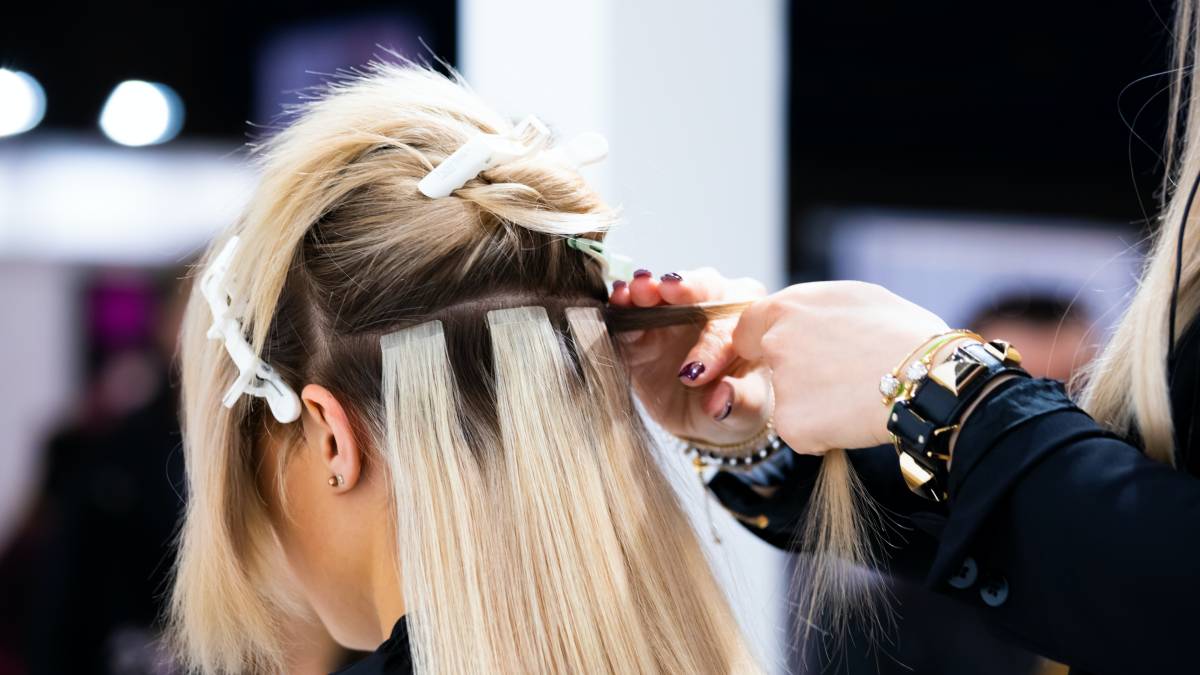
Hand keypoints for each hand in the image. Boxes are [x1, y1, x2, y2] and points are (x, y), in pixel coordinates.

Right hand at [609, 268, 770, 446]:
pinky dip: (622, 307)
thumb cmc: (738, 403)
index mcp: (747, 321)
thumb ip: (739, 402)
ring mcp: (673, 314)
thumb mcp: (746, 411)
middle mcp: (712, 306)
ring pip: (663, 290)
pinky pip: (630, 313)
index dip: (712, 346)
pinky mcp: (641, 330)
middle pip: (701, 287)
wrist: (707, 416)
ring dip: (647, 290)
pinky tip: (617, 302)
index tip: (695, 374)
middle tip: (667, 290)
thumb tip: (719, 402)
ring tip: (635, 292)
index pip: (732, 325)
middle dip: (683, 288)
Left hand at [732, 281, 949, 453]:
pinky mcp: (791, 425)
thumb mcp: (856, 298)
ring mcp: (781, 385)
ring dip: (813, 404)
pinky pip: (801, 432)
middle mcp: (775, 343)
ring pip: (789, 400)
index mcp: (787, 307)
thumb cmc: (904, 334)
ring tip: (857, 395)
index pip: (748, 327)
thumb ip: (814, 310)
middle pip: (770, 366)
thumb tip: (803, 319)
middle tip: (838, 378)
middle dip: (795, 374)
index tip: (790, 353)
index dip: (765, 342)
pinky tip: (855, 419)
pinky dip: (822, 433)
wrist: (930, 379)